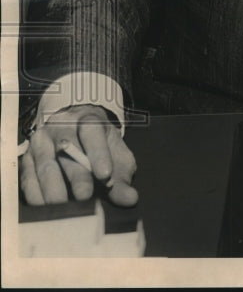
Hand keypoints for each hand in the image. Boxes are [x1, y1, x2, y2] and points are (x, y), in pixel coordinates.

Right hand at [19, 104, 138, 206]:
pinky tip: (44, 207)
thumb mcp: (115, 154)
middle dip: (77, 175)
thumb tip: (130, 198)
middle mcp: (62, 128)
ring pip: (45, 164)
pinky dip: (35, 194)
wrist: (74, 128)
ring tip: (63, 206)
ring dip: (53, 188)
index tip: (106, 175)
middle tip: (85, 196)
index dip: (99, 153)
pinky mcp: (27, 158)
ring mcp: (41, 142)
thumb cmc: (99, 145)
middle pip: (68, 150)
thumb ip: (122, 177)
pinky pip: (28, 177)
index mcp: (88, 120)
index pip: (92, 132)